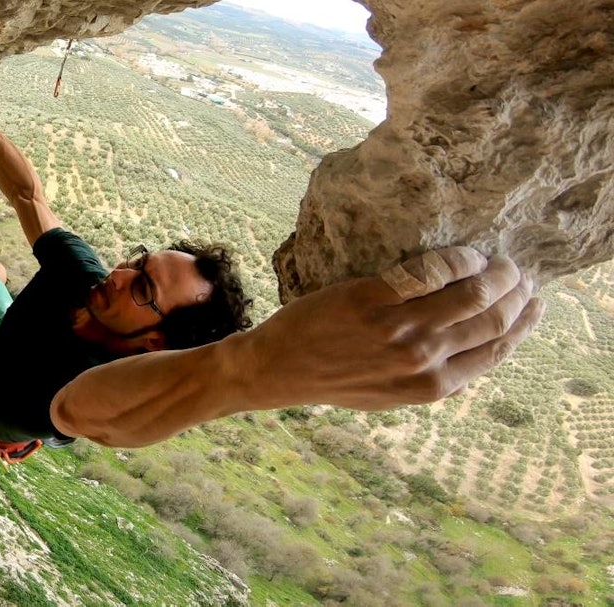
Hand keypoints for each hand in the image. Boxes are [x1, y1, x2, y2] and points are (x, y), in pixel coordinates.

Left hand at [250, 247, 544, 409]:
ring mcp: (398, 328)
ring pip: (469, 294)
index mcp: (431, 387)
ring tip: (499, 260)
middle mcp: (421, 359)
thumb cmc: (333, 379)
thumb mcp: (389, 394)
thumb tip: (472, 356)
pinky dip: (456, 259)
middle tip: (522, 274)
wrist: (277, 369)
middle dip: (515, 293)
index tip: (534, 304)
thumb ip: (431, 378)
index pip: (495, 351)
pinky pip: (430, 272)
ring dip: (494, 272)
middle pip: (491, 320)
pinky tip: (465, 253)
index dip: (522, 324)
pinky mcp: (372, 299)